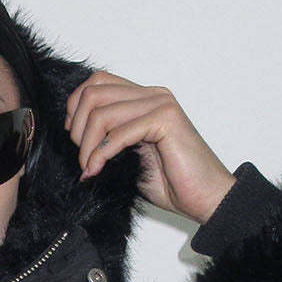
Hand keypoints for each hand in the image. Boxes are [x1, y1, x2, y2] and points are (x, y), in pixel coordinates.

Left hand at [64, 70, 234, 223]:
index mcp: (144, 98)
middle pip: (94, 92)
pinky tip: (96, 171)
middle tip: (82, 158)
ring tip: (89, 169)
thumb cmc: (172, 183)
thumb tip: (76, 134)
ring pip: (101, 112)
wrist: (206, 199)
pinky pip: (118, 133)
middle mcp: (152, 95)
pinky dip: (101, 154)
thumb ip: (108, 137)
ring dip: (86, 146)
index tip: (76, 140)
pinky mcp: (165, 120)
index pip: (97, 82)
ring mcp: (160, 104)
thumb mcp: (129, 156)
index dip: (76, 107)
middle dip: (77, 128)